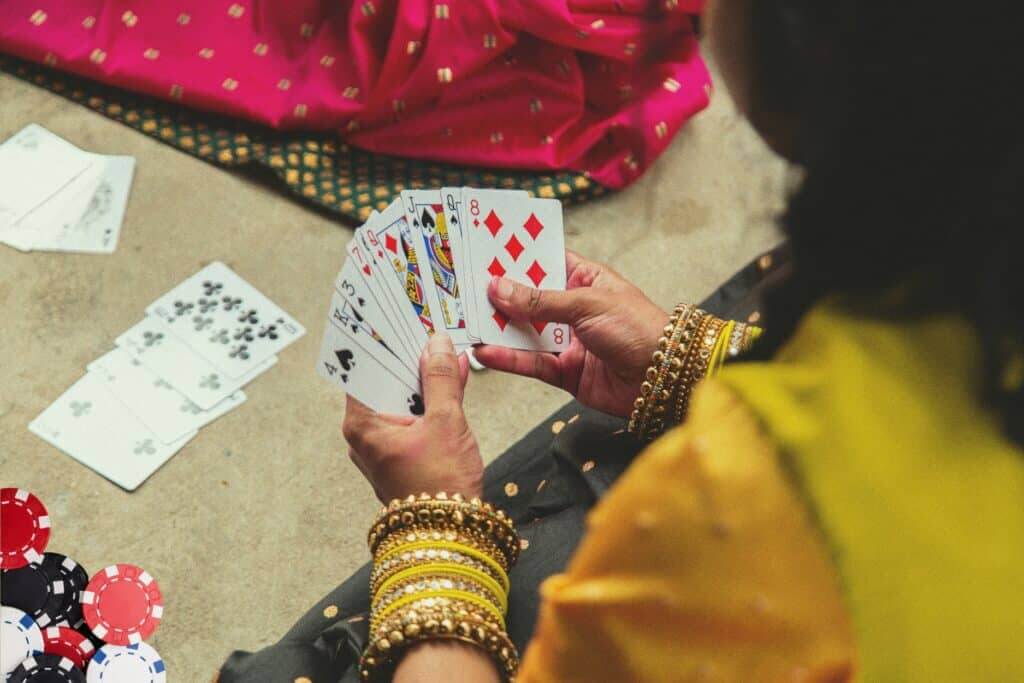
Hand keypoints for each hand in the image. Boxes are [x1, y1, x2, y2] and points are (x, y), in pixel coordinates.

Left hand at [342, 333, 482, 501]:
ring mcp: (384, 445)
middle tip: (425, 326)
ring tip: (444, 348)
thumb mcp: (445, 423)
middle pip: (385, 381)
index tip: (395, 319)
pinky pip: (414, 415)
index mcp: (362, 424)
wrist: (450, 533)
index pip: (364, 369)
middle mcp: (366, 434)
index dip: (382, 342)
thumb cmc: (440, 487)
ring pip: (403, 398)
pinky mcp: (403, 452)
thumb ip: (441, 379)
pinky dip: (431, 398)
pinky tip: (453, 379)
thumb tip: (438, 345)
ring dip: (424, 376)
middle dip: (409, 356)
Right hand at [474, 251, 667, 417]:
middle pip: (527, 299)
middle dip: (497, 296)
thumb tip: (500, 287)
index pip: (542, 261)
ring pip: (524, 333)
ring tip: (465, 322)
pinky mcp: (565, 372)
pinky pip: (531, 363)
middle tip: (461, 289)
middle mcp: (573, 308)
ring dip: (497, 329)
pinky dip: (509, 359)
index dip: (514, 256)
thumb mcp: (588, 304)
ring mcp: (568, 341)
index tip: (481, 251)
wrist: (666, 378)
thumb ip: (541, 301)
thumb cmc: (641, 329)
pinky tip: (487, 352)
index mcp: (584, 279)